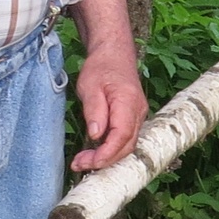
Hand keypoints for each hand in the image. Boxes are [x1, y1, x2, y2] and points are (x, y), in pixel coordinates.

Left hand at [72, 48, 147, 171]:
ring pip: (127, 144)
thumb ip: (94, 110)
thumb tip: (95, 135)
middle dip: (104, 160)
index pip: (121, 135)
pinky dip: (111, 149)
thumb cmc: (101, 68)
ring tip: (83, 161)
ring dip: (107, 156)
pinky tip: (94, 151)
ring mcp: (138, 116)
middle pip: (126, 145)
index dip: (107, 153)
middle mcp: (138, 112)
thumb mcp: (89, 86)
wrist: (114, 54)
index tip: (90, 162)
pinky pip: (125, 138)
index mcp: (128, 102)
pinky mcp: (133, 118)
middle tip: (80, 164)